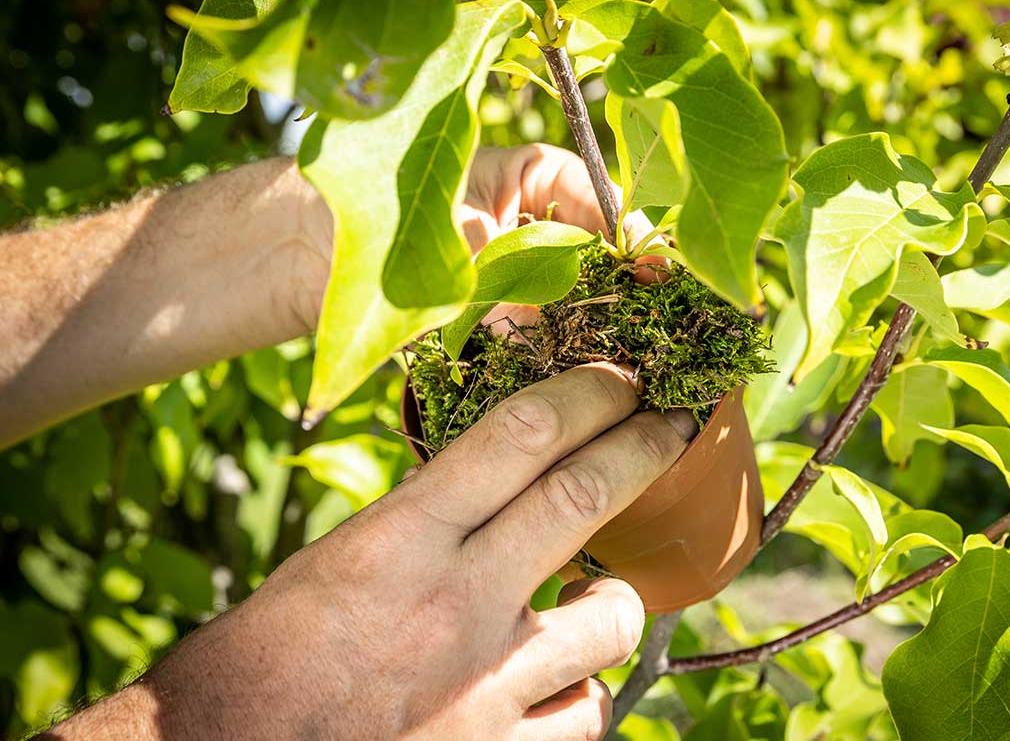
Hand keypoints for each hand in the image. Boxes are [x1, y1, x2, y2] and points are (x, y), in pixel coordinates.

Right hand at [46, 364, 696, 739]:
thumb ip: (422, 527)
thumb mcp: (335, 564)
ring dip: (617, 599)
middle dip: (644, 450)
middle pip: (583, 498)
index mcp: (398, 542)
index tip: (622, 378)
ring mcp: (487, 688)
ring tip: (598, 595)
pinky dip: (584, 694)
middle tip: (675, 425)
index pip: (518, 436)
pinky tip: (559, 689)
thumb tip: (491, 493)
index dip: (587, 394)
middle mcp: (455, 605)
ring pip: (610, 620)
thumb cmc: (259, 664)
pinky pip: (586, 715)